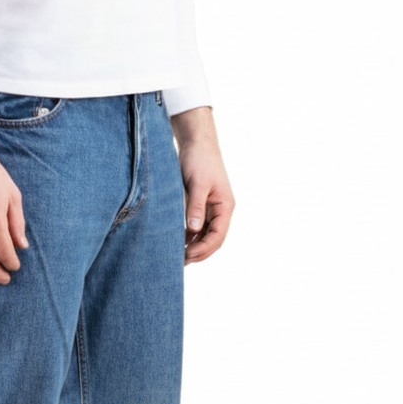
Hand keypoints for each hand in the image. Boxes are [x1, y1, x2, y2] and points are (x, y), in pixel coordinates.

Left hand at [170, 107, 234, 264]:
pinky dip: (189, 236)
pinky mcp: (201, 205)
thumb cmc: (199, 160)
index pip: (217, 237)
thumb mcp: (197, 184)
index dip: (203, 249)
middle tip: (180, 262)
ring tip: (177, 256)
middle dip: (198, 252)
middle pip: (213, 240)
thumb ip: (195, 207)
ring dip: (193, 246)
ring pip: (205, 236)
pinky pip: (197, 227)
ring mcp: (212, 209)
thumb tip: (193, 230)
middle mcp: (221, 210)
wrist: (196, 141)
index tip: (186, 257)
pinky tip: (177, 242)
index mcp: (225, 206)